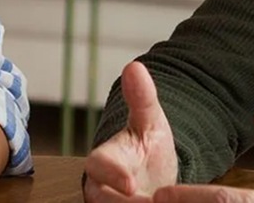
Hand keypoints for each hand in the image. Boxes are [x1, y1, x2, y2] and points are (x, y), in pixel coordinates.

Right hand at [84, 62, 178, 201]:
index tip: (131, 185)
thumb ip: (142, 98)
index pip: (98, 166)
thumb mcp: (150, 123)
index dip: (112, 175)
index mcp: (103, 161)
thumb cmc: (148, 149)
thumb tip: (135, 65)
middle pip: (103, 200)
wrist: (155, 179)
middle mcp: (100, 188)